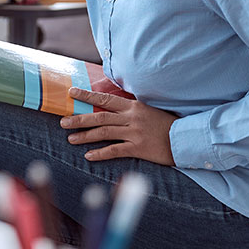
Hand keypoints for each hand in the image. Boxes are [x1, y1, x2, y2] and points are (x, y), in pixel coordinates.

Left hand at [60, 87, 177, 165]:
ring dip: (85, 135)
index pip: (105, 98)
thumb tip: (109, 106)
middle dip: (79, 119)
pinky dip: (100, 153)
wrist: (185, 139)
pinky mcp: (139, 148)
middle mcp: (132, 118)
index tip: (71, 92)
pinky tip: (88, 155)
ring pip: (104, 132)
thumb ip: (129, 109)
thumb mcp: (148, 111)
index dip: (87, 95)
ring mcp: (135, 133)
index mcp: (133, 106)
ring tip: (70, 139)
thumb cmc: (166, 125)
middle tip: (63, 122)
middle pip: (100, 116)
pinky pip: (115, 150)